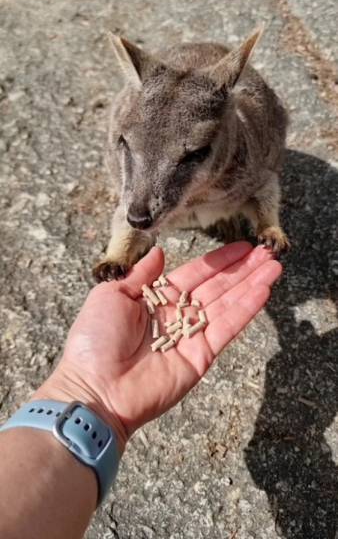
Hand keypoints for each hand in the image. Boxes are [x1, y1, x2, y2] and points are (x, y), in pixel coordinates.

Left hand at [35, 242, 280, 453]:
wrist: (94, 388)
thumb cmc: (95, 340)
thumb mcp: (111, 295)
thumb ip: (140, 274)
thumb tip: (158, 251)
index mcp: (157, 299)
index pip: (196, 273)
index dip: (219, 260)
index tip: (242, 246)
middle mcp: (178, 315)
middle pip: (217, 286)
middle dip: (243, 269)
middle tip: (267, 252)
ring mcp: (191, 336)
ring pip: (227, 303)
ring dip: (251, 284)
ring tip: (274, 266)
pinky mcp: (201, 356)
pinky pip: (226, 328)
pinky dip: (245, 309)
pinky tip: (263, 290)